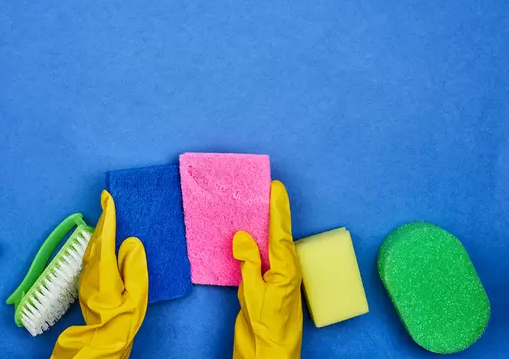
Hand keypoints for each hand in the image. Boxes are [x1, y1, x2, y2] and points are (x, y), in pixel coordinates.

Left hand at [52, 191, 147, 358]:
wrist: (105, 340)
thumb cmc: (124, 318)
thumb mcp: (137, 293)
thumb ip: (134, 266)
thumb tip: (131, 242)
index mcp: (104, 270)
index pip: (105, 236)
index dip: (107, 216)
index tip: (107, 198)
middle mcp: (91, 270)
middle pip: (96, 239)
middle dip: (103, 220)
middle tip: (107, 203)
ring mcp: (86, 277)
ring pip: (92, 247)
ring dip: (100, 232)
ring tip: (108, 219)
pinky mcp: (86, 283)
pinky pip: (92, 256)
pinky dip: (98, 243)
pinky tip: (103, 242)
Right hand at [232, 180, 302, 358]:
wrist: (268, 353)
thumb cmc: (266, 325)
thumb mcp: (254, 291)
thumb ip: (249, 262)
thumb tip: (242, 237)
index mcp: (286, 267)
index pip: (281, 230)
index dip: (278, 207)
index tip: (276, 187)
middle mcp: (285, 267)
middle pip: (279, 233)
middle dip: (273, 212)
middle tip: (266, 190)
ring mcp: (277, 276)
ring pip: (270, 245)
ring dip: (263, 227)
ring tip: (255, 207)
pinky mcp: (266, 285)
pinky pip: (262, 257)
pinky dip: (255, 245)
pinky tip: (246, 239)